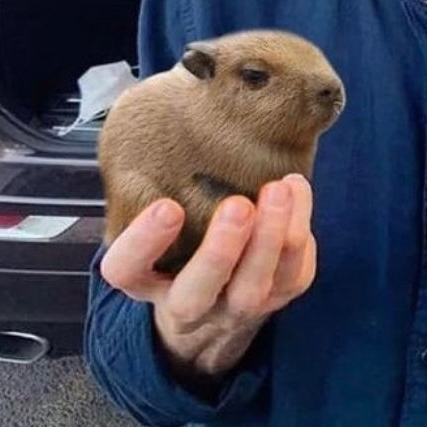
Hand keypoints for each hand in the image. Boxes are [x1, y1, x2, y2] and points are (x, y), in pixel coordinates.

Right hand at [99, 173, 315, 384]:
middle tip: (238, 206)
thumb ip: (158, 188)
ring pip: (253, 289)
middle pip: (196, 294)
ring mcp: (235, 308)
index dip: (143, 244)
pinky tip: (297, 191)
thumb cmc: (183, 239)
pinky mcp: (279, 296)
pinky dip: (299, 231)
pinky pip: (294, 274)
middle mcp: (188, 305)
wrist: (218, 301)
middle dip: (220, 251)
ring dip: (271, 238)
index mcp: (146, 281)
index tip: (167, 206)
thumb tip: (168, 118)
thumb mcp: (159, 223)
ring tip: (280, 190)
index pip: (127, 271)